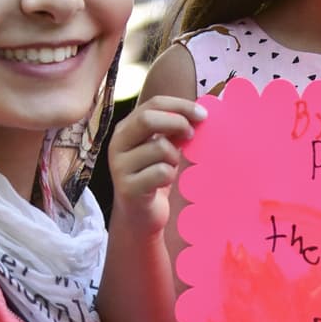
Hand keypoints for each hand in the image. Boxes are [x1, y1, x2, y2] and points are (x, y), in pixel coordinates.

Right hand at [108, 95, 204, 236]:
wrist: (139, 217)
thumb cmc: (154, 178)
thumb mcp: (162, 148)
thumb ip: (173, 129)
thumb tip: (198, 113)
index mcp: (126, 128)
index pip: (153, 104)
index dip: (180, 106)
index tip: (203, 114)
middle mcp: (117, 144)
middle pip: (148, 119)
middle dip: (177, 124)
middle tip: (192, 136)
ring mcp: (119, 166)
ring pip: (159, 148)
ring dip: (174, 157)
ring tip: (170, 167)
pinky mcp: (128, 188)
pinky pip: (161, 172)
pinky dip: (170, 176)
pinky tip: (164, 183)